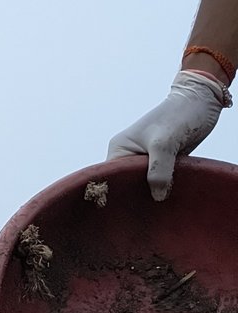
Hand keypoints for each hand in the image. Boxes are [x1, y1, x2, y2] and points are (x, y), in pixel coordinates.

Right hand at [108, 70, 230, 200]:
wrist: (203, 100)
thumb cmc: (179, 115)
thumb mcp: (164, 143)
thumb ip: (159, 170)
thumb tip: (157, 196)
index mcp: (120, 150)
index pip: (110, 178)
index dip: (116, 193)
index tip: (125, 208)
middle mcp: (129, 156)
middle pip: (126, 184)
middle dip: (135, 195)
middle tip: (142, 211)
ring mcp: (146, 160)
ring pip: (144, 184)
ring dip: (151, 193)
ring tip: (154, 207)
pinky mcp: (163, 163)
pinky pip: (159, 181)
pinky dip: (163, 188)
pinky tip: (166, 198)